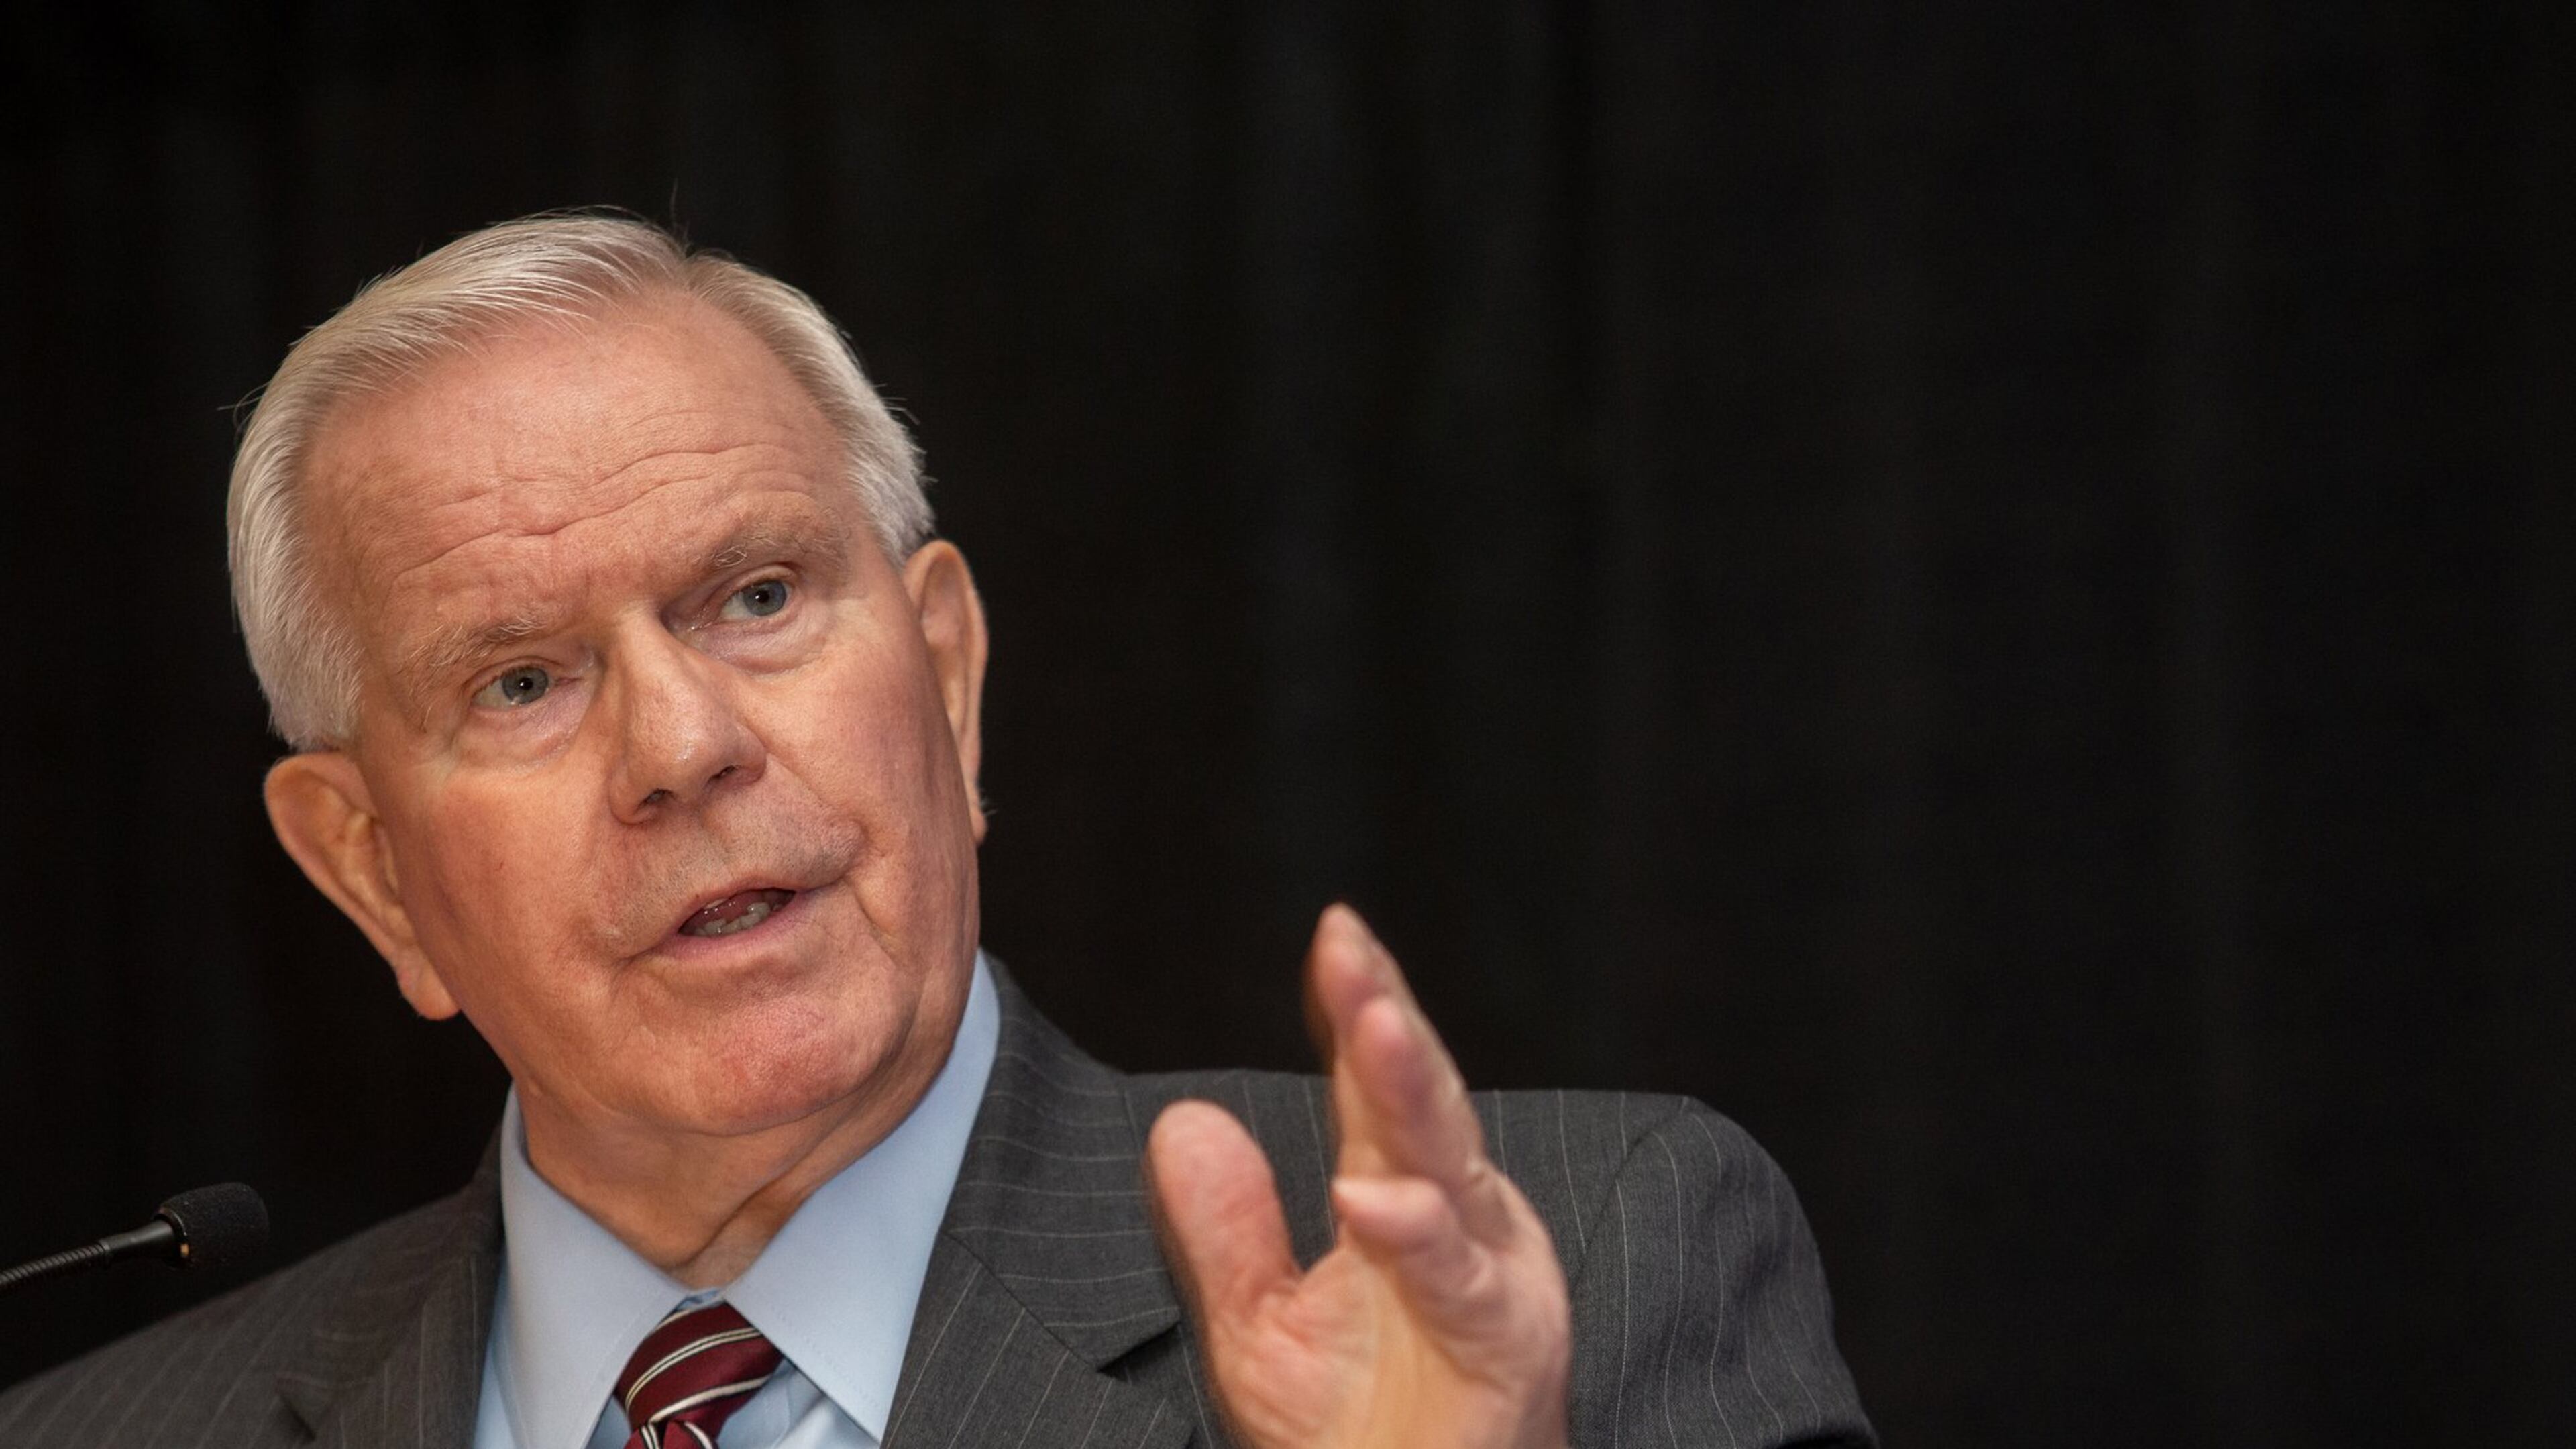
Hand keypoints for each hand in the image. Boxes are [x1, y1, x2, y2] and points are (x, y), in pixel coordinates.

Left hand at [1147, 906, 1571, 1447]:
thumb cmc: (1358, 1435)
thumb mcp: (1260, 1328)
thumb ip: (1227, 1230)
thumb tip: (1184, 1120)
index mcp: (1405, 1200)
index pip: (1374, 1089)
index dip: (1355, 1008)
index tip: (1330, 934)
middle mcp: (1458, 1220)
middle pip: (1419, 1099)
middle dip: (1384, 1015)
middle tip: (1345, 942)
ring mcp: (1489, 1276)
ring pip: (1450, 1166)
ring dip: (1412, 1091)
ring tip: (1371, 1021)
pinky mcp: (1504, 1344)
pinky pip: (1459, 1282)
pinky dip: (1417, 1237)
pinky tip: (1371, 1196)